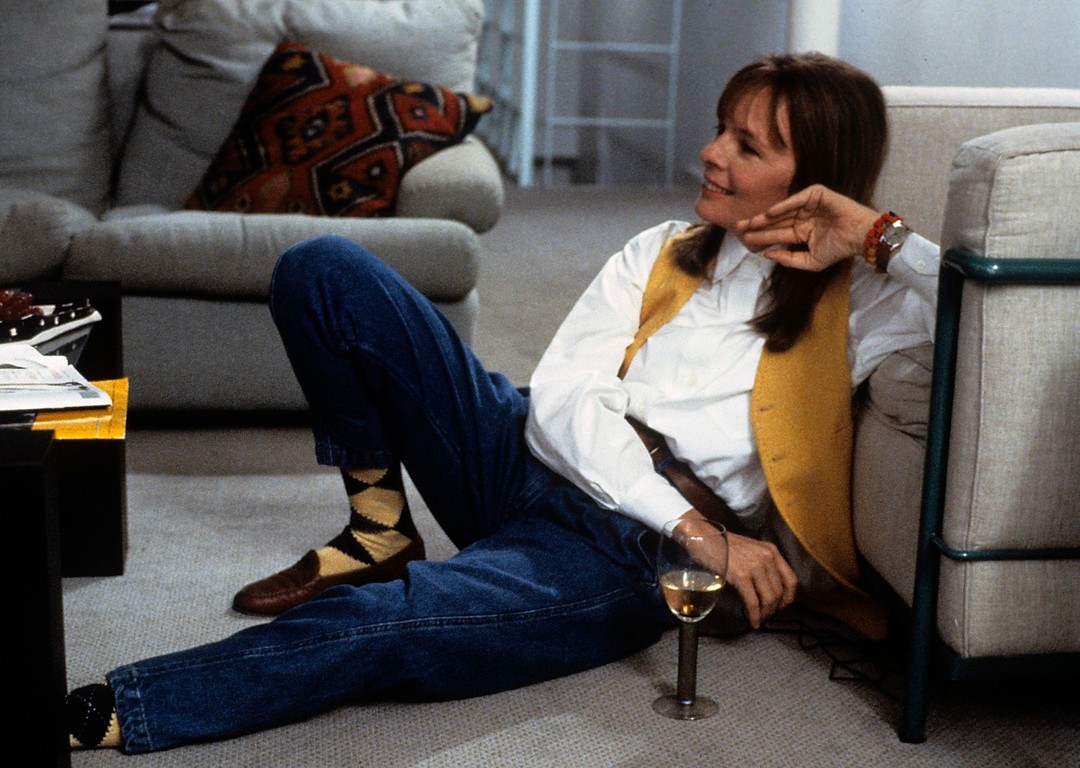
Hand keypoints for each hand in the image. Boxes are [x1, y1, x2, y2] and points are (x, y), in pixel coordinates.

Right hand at [723, 531, 798, 628]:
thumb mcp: (749, 550)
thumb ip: (761, 564)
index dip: (788, 598)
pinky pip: (753, 602)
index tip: (781, 607)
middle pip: (780, 592)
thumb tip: (766, 589)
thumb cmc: (722, 544)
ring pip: (769, 599)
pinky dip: (754, 615)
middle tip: (766, 617)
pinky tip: (752, 621)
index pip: (791, 580)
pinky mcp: (741, 576)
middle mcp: (767, 558)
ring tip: (758, 620)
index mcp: (771, 551)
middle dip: (774, 609)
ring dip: (765, 614)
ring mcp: (755, 566)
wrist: (701, 535)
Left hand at [735, 184, 878, 271]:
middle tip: (738, 227)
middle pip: (775, 222)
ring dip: (766, 217)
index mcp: (801, 231)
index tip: (744, 240)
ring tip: (750, 222)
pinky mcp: (817, 194)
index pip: (776, 234)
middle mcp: (802, 217)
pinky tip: (769, 213)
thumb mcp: (810, 261)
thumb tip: (768, 255)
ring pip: (783, 211)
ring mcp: (808, 205)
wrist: (859, 237)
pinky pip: (797, 199)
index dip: (760, 236)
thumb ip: (789, 259)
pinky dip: (784, 205)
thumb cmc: (838, 249)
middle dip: (757, 225)